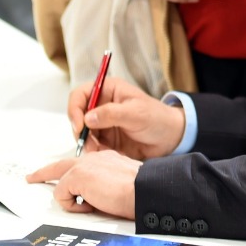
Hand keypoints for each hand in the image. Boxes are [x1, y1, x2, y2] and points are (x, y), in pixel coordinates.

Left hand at [27, 151, 139, 217]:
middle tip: (31, 178)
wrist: (146, 189)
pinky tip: (90, 206)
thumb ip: (103, 188)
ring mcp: (84, 166)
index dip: (70, 173)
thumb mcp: (119, 187)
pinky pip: (62, 195)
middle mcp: (94, 159)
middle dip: (44, 173)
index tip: (62, 178)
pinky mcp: (78, 176)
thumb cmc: (140, 192)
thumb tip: (90, 201)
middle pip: (61, 165)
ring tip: (91, 207)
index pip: (82, 164)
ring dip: (70, 199)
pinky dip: (72, 206)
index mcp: (106, 160)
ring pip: (62, 183)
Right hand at [66, 76, 184, 159]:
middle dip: (80, 131)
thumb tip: (87, 118)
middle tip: (89, 144)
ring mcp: (103, 123)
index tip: (79, 126)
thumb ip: (111, 114)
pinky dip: (95, 151)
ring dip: (87, 143)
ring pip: (83, 133)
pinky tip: (105, 155)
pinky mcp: (106, 139)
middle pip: (77, 116)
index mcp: (108, 90)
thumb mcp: (136, 113)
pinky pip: (92, 146)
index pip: (81, 95)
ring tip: (99, 151)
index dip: (75, 109)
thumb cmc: (157, 118)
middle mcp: (102, 105)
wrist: (170, 138)